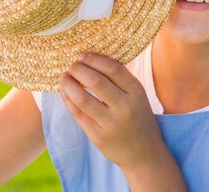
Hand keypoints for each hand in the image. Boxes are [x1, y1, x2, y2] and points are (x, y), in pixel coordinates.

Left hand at [59, 53, 167, 171]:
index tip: (83, 55)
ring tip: (64, 77)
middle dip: (79, 69)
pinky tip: (64, 92)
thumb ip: (121, 80)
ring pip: (83, 98)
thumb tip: (92, 59)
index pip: (113, 69)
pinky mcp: (98, 136)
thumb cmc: (138, 118)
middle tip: (71, 65)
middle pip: (96, 81)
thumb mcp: (138, 97)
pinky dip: (68, 100)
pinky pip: (78, 114)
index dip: (95, 59)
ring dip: (68, 84)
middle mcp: (125, 107)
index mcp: (136, 92)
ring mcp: (111, 123)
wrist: (144, 153)